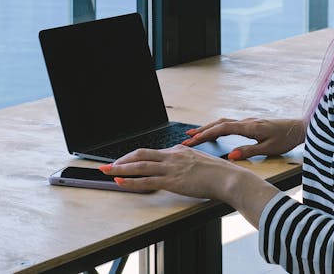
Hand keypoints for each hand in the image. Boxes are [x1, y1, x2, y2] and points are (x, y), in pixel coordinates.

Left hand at [99, 144, 248, 200]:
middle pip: (140, 154)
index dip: (135, 157)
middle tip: (107, 165)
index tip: (125, 162)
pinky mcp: (171, 181)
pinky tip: (120, 182)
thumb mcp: (200, 162)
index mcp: (178, 151)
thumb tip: (183, 170)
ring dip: (119, 169)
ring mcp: (171, 168)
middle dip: (121, 160)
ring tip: (105, 172)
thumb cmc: (219, 173)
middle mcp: (172, 156)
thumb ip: (188, 164)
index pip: (151, 152)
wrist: (228, 178)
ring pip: (139, 166)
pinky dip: (130, 182)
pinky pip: (146, 181)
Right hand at [181, 117, 304, 159]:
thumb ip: (249, 151)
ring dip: (208, 128)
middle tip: (187, 138)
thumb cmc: (286, 139)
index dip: (206, 134)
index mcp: (249, 127)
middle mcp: (246, 122)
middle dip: (202, 131)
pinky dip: (217, 127)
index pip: (222, 128)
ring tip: (194, 134)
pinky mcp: (250, 124)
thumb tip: (230, 156)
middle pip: (219, 124)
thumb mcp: (268, 149)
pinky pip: (229, 124)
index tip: (193, 140)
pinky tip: (213, 132)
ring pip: (223, 122)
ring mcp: (248, 122)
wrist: (299, 128)